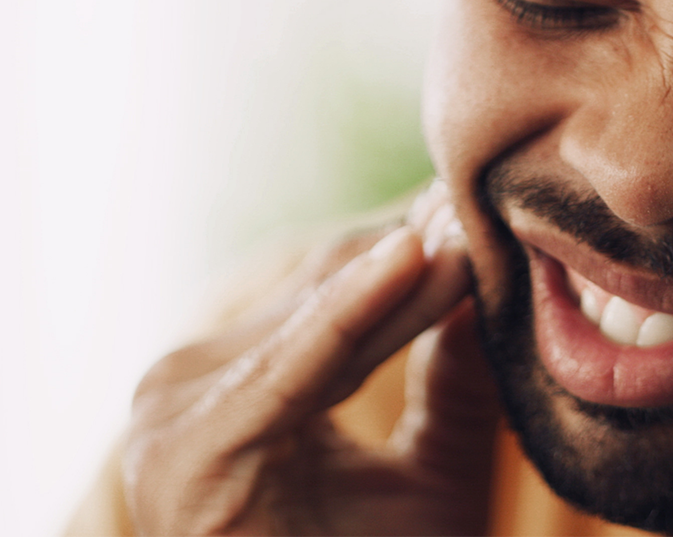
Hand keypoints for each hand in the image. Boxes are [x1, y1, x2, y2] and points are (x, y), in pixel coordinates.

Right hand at [122, 184, 499, 535]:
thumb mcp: (433, 475)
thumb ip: (452, 384)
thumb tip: (488, 281)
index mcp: (230, 388)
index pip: (336, 296)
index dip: (419, 254)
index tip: (494, 205)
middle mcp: (185, 388)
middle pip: (323, 292)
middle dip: (416, 249)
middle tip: (498, 197)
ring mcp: (173, 414)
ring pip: (317, 315)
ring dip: (405, 270)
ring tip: (483, 227)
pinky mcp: (190, 447)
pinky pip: (294, 365)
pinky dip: (356, 312)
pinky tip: (416, 260)